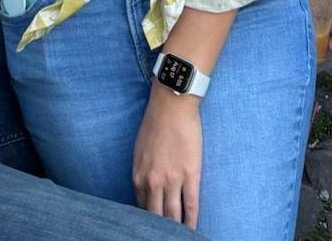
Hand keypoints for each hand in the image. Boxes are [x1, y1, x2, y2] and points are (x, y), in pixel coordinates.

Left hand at [133, 87, 201, 227]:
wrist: (172, 105)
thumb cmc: (154, 124)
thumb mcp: (139, 150)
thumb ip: (142, 173)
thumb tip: (145, 191)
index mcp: (139, 176)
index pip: (141, 209)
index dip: (147, 221)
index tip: (151, 228)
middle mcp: (153, 183)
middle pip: (156, 217)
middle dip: (158, 230)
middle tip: (162, 237)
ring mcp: (172, 180)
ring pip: (173, 216)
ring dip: (175, 229)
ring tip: (177, 237)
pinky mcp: (190, 176)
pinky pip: (191, 205)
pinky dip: (191, 221)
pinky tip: (192, 231)